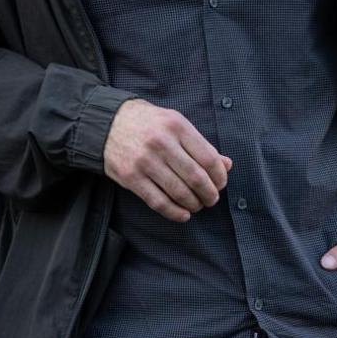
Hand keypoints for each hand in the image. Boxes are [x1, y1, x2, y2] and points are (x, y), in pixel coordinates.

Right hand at [103, 98, 230, 223]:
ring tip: (197, 205)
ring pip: (179, 192)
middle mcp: (162, 143)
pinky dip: (174, 212)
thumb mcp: (177, 124)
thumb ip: (201, 145)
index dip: (219, 176)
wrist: (109, 123)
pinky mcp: (131, 177)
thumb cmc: (150, 123)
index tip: (221, 183)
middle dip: (209, 194)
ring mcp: (145, 161)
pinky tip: (183, 214)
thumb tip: (227, 165)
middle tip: (212, 199)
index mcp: (177, 126)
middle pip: (196, 178)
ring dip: (193, 204)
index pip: (208, 158)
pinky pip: (158, 202)